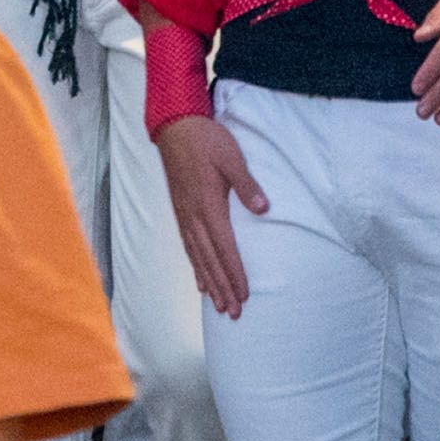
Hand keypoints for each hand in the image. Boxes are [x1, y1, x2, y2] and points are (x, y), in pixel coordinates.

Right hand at [160, 115, 266, 315]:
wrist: (175, 127)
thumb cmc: (206, 140)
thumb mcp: (231, 157)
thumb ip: (247, 185)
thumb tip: (264, 209)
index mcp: (209, 206)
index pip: (225, 248)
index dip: (234, 273)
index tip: (244, 294)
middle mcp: (194, 217)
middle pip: (210, 260)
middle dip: (223, 288)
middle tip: (234, 313)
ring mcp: (185, 216)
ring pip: (198, 258)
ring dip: (209, 283)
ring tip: (219, 306)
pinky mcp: (180, 211)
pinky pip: (188, 247)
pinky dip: (195, 266)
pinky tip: (200, 280)